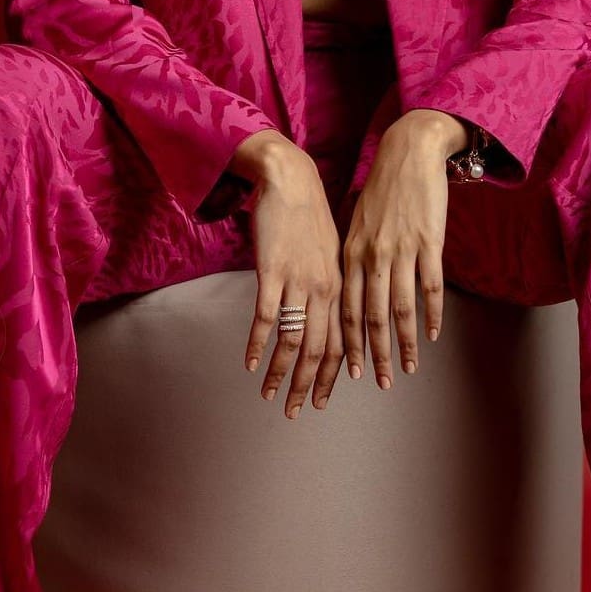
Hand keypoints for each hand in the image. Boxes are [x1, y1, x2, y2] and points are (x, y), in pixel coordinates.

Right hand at [240, 140, 345, 417]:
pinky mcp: (273, 271)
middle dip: (307, 386)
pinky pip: (267, 318)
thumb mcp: (327, 252)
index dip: (331, 375)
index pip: (338, 342)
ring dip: (281, 374)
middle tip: (296, 412)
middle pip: (318, 350)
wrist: (290, 179)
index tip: (323, 399)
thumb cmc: (307, 215)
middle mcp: (323, 289)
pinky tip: (251, 364)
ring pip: (294, 340)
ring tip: (269, 395)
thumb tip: (320, 316)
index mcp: (338, 286)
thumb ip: (325, 285)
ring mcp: (298, 282)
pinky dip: (259, 345)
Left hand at [341, 110, 459, 387]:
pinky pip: (430, 287)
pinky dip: (432, 315)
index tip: (350, 370)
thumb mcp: (356, 221)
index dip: (348, 343)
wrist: (408, 152)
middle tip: (379, 382)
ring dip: (404, 343)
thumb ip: (353, 254)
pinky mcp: (429, 242)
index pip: (346, 309)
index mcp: (351, 253)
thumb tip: (349, 284)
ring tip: (408, 368)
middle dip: (374, 355)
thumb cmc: (382, 188)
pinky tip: (433, 334)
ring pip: (401, 309)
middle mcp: (372, 256)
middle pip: (372, 317)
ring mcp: (401, 250)